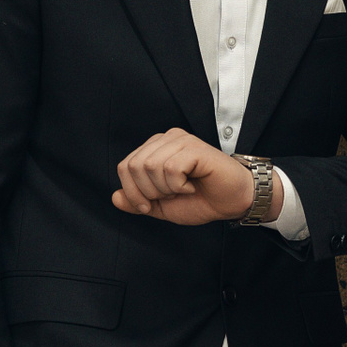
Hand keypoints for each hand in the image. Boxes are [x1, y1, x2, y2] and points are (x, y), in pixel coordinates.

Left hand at [111, 128, 258, 224]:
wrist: (232, 202)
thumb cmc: (201, 200)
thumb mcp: (162, 207)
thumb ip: (138, 202)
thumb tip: (115, 197)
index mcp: (154, 149)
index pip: (124, 166)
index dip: (132, 192)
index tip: (149, 205)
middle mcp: (166, 139)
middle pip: (134, 166)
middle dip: (148, 192)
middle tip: (170, 196)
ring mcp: (181, 140)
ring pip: (150, 167)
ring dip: (165, 189)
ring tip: (183, 190)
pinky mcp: (194, 148)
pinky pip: (170, 168)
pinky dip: (178, 186)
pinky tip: (191, 186)